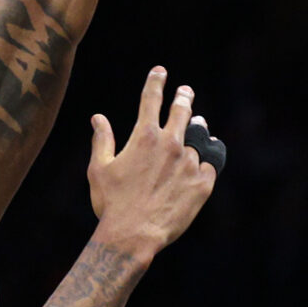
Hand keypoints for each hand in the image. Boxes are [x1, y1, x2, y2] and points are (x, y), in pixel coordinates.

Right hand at [87, 67, 217, 252]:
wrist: (133, 235)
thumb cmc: (111, 203)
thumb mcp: (99, 169)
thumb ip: (102, 140)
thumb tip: (97, 118)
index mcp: (144, 136)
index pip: (151, 99)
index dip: (156, 81)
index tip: (161, 71)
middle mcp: (171, 144)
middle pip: (182, 112)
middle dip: (183, 98)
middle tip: (185, 92)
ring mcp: (189, 163)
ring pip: (200, 139)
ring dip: (198, 129)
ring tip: (200, 126)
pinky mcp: (203, 183)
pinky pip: (210, 165)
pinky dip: (206, 161)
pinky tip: (204, 161)